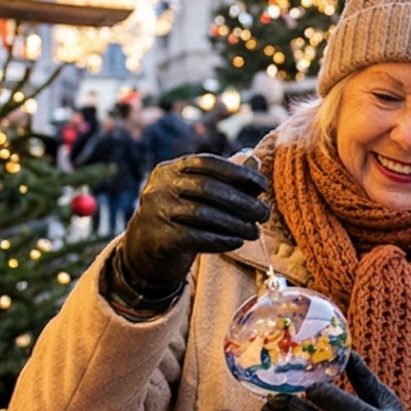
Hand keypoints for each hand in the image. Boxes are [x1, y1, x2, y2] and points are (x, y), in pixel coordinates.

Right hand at [104, 154, 269, 312]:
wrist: (146, 247)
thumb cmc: (181, 215)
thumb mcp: (197, 194)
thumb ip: (225, 180)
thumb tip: (256, 164)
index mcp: (171, 169)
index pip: (207, 163)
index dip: (238, 173)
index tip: (263, 185)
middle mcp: (160, 186)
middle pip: (207, 189)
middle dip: (241, 201)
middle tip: (264, 213)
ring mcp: (155, 211)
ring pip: (203, 214)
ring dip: (235, 224)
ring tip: (255, 231)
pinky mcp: (158, 237)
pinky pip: (195, 237)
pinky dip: (220, 240)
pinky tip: (237, 241)